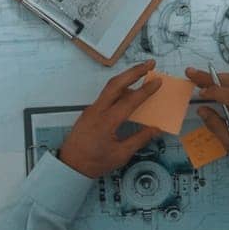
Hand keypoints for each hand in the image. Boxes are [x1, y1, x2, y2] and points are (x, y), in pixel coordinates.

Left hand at [57, 61, 160, 177]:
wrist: (70, 165)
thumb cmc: (95, 162)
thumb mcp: (121, 154)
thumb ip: (139, 139)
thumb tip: (155, 129)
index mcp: (107, 121)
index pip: (129, 101)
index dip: (145, 90)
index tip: (158, 81)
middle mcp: (98, 110)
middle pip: (116, 83)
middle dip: (134, 71)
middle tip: (150, 64)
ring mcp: (92, 109)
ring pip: (110, 87)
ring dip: (126, 78)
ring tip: (142, 73)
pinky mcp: (89, 111)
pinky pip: (106, 96)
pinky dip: (119, 89)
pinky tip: (129, 92)